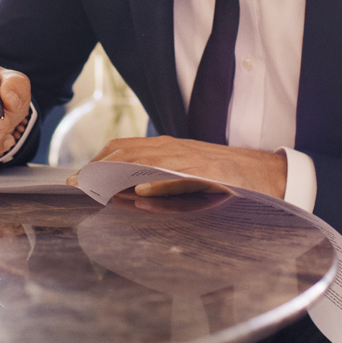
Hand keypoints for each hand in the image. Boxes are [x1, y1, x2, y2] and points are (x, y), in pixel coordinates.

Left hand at [63, 135, 287, 198]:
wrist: (266, 175)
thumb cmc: (225, 177)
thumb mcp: (185, 173)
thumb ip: (158, 179)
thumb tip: (129, 194)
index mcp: (166, 148)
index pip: (121, 148)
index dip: (95, 162)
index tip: (75, 179)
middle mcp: (172, 149)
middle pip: (125, 152)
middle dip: (96, 168)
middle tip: (74, 185)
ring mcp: (188, 160)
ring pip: (145, 161)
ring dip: (117, 173)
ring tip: (94, 188)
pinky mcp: (206, 173)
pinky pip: (177, 176)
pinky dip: (158, 183)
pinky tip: (141, 191)